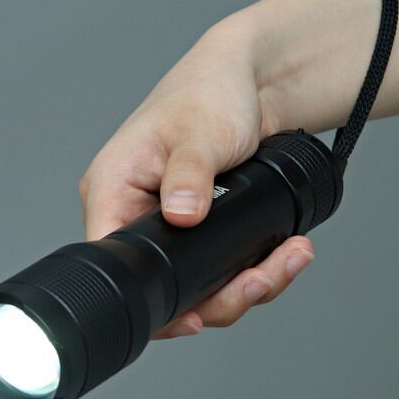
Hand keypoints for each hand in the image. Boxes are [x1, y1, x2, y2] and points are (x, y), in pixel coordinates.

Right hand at [79, 17, 314, 338]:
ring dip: (245, 283)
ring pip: (198, 282)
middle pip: (162, 285)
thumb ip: (188, 174)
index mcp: (112, 190)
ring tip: (287, 260)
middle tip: (259, 282)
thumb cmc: (208, 89)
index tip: (195, 317)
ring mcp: (168, 224)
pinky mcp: (200, 227)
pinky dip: (255, 268)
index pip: (114, 262)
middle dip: (217, 296)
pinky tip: (284, 254)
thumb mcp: (197, 129)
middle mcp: (135, 213)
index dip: (149, 301)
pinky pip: (220, 265)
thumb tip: (181, 216)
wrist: (250, 81)